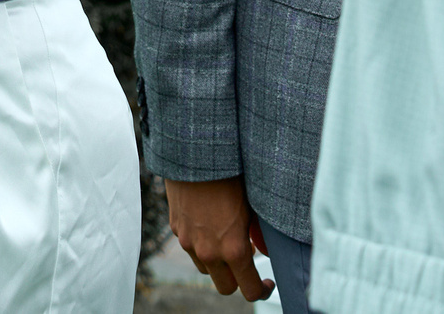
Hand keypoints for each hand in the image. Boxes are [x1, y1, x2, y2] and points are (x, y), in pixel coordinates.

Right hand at [165, 176, 270, 298]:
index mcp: (233, 249)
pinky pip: (191, 247)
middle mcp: (209, 252)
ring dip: (217, 263)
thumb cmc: (230, 175)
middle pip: (225, 287)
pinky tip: (209, 223)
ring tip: (225, 240)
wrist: (194, 153)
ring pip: (206, 269)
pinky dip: (201, 244)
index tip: (267, 282)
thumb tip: (266, 251)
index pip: (250, 290)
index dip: (262, 290)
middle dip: (238, 280)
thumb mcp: (253, 205)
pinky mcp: (175, 229)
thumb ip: (260, 234)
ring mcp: (189, 242)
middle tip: (247, 262)